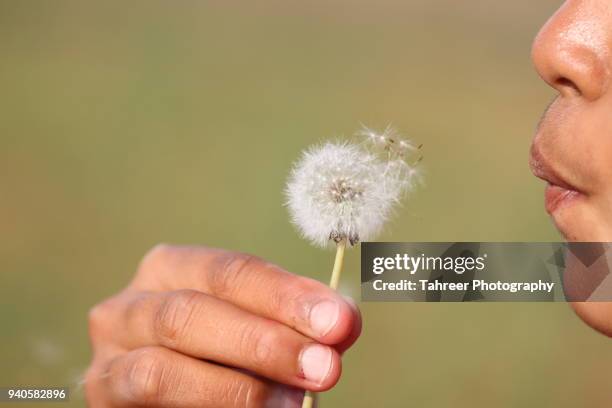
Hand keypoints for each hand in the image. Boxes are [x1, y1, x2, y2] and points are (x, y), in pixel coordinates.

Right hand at [85, 244, 361, 406]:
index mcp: (172, 268)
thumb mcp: (261, 330)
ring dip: (236, 388)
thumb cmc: (222, 354)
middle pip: (193, 312)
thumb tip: (342, 322)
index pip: (232, 272)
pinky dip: (206, 406)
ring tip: (293, 403)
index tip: (338, 321)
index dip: (285, 296)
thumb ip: (296, 325)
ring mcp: (110, 353)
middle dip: (265, 341)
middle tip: (324, 366)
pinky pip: (146, 400)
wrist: (180, 391)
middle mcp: (131, 303)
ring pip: (162, 367)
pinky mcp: (102, 395)